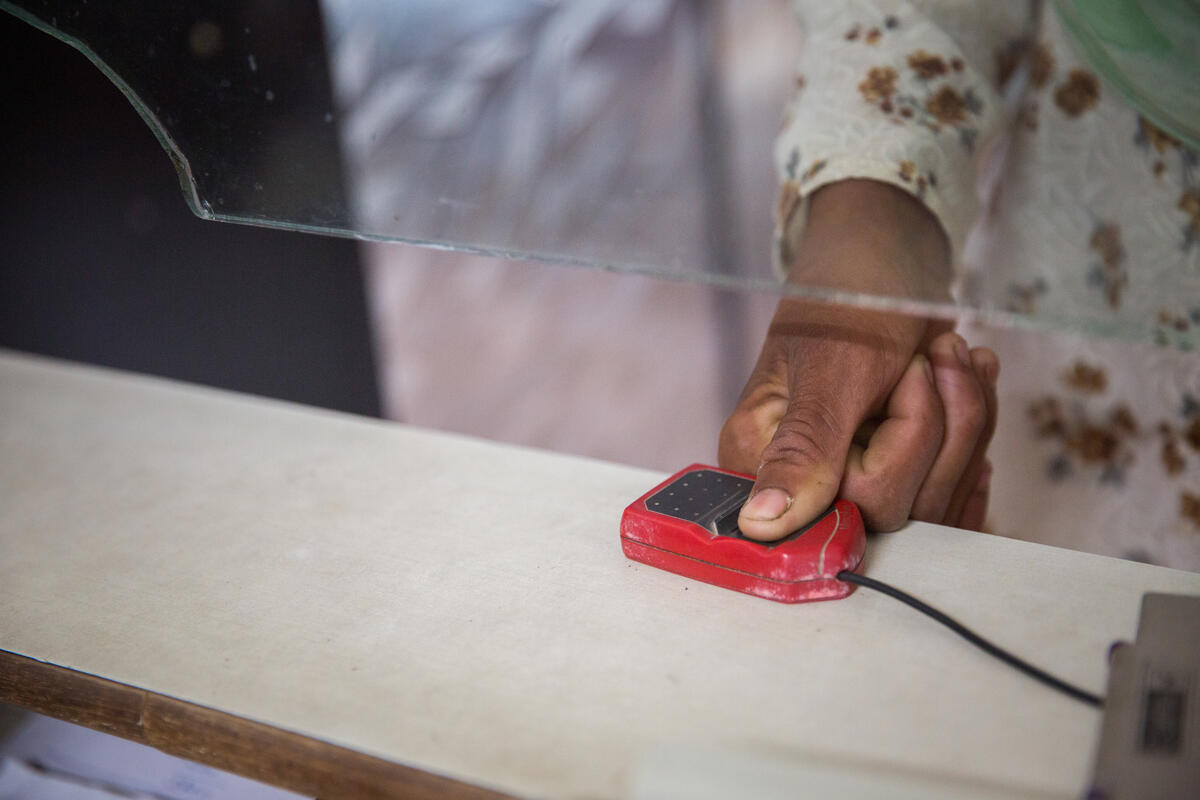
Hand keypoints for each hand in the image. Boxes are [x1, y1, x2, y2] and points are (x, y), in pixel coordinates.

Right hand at [718, 180, 997, 536]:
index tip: (911, 377)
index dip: (904, 450)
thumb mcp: (833, 367)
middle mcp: (802, 480)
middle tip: (942, 354)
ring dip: (967, 421)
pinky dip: (974, 435)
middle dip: (945, 426)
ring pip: (935, 503)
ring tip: (956, 354)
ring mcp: (849, 479)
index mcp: (761, 458)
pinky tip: (970, 387)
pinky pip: (951, 492)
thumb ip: (802, 451)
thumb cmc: (849, 293)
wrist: (884, 250)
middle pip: (899, 510)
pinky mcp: (892, 472)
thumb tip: (759, 526)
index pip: (851, 504)